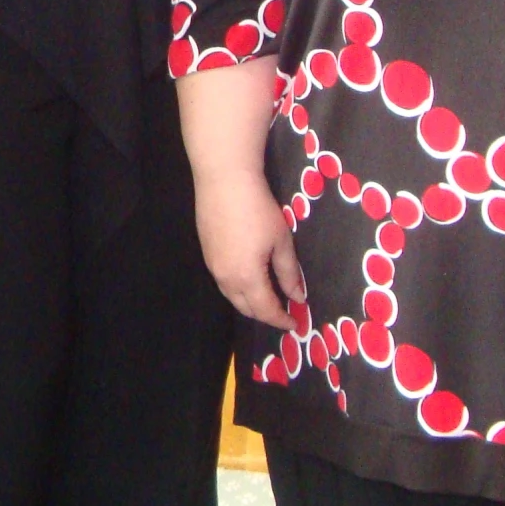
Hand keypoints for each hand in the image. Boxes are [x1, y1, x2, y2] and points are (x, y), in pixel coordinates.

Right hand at [195, 168, 305, 331]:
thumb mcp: (281, 241)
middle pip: (245, 308)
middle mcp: (226, 279)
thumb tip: (298, 297)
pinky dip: (238, 289)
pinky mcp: (206, 253)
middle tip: (283, 313)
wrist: (224, 181)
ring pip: (231, 296)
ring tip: (267, 298)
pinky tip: (248, 278)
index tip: (296, 323)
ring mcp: (212, 266)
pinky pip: (223, 282)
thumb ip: (289, 273)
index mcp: (247, 279)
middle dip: (265, 315)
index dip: (281, 320)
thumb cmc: (258, 210)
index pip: (266, 310)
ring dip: (249, 303)